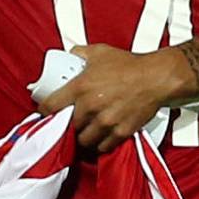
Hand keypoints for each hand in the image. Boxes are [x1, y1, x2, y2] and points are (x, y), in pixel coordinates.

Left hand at [34, 44, 175, 153]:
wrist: (156, 78)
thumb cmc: (130, 65)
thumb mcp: (100, 52)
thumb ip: (80, 53)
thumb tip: (70, 54)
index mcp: (81, 87)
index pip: (50, 106)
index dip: (43, 112)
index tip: (43, 114)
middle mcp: (90, 107)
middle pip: (67, 126)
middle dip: (67, 125)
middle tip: (70, 122)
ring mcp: (105, 122)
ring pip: (83, 140)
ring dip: (82, 137)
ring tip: (84, 131)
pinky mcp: (119, 133)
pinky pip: (102, 147)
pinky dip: (99, 145)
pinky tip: (99, 138)